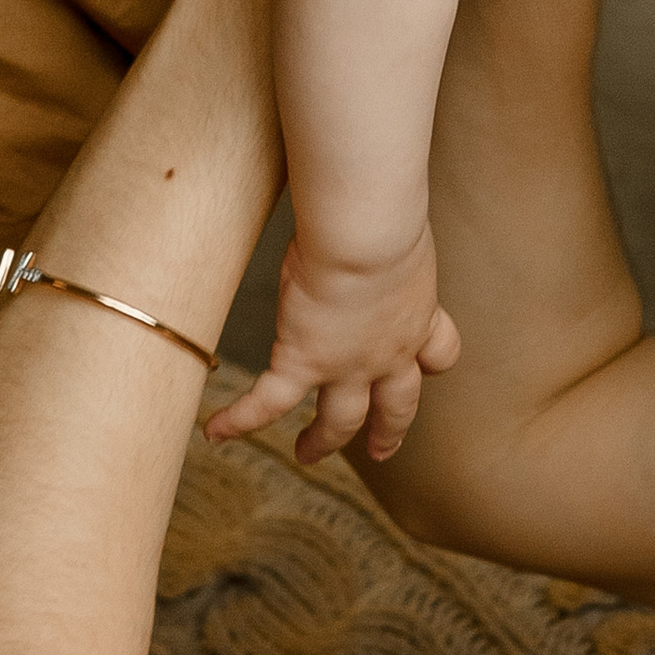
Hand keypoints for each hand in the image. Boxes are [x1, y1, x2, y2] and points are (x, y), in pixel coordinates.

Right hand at [204, 229, 460, 465]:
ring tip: (307, 454)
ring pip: (339, 420)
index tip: (423, 366)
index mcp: (418, 317)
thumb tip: (380, 200)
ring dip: (324, 440)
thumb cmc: (384, 218)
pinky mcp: (303, 363)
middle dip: (388, 429)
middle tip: (383, 450)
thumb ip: (390, 238)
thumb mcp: (401, 234)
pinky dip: (241, 420)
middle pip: (396, 405)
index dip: (428, 364)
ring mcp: (347, 366)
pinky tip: (216, 432)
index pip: (438, 354)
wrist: (366, 237)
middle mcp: (389, 353)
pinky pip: (269, 402)